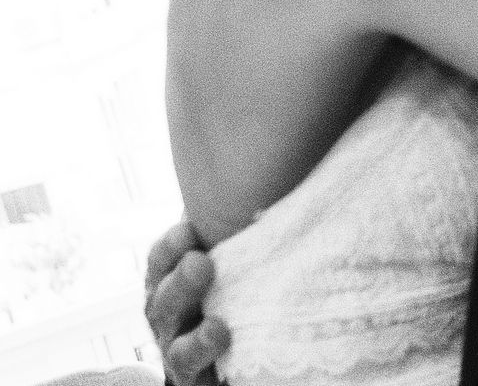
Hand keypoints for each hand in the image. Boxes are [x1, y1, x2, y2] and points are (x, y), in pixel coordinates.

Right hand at [144, 219, 229, 384]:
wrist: (235, 356)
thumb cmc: (233, 287)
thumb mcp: (229, 252)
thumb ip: (231, 223)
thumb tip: (256, 172)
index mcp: (171, 278)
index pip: (161, 260)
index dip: (170, 246)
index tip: (189, 227)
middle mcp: (168, 314)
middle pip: (162, 300)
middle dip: (180, 282)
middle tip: (202, 263)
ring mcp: (178, 348)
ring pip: (174, 341)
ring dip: (194, 333)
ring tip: (218, 325)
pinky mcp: (194, 378)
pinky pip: (192, 370)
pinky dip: (204, 355)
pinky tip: (223, 339)